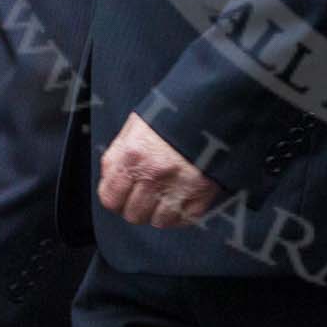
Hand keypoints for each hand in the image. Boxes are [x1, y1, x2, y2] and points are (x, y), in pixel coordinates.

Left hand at [98, 112, 222, 226]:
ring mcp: (179, 188)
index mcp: (133, 155)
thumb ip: (119, 152)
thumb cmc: (177, 112)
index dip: (116, 198)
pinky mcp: (203, 194)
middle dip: (137, 206)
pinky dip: (182, 213)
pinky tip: (183, 197)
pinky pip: (185, 219)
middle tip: (147, 193)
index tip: (122, 195)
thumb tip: (110, 175)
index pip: (110, 199)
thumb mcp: (138, 123)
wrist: (216, 106)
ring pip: (158, 221)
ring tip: (167, 194)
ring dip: (160, 211)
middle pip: (134, 214)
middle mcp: (154, 175)